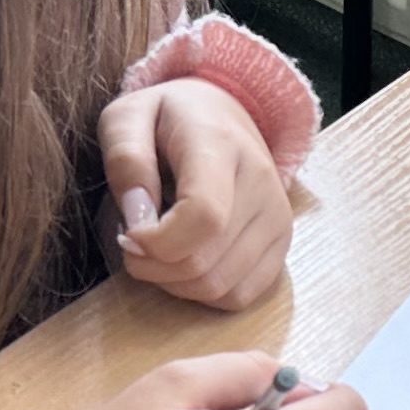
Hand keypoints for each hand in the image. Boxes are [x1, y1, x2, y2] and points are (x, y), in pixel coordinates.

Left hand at [100, 77, 293, 309]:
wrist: (221, 113)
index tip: (127, 235)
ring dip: (174, 282)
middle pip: (204, 262)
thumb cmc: (166, 119)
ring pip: (219, 287)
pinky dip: (203, 291)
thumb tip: (138, 220)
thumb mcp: (127, 118)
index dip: (156, 243)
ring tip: (160, 247)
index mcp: (220, 144)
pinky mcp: (283, 243)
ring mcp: (278, 216)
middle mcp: (261, 181)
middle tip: (132, 243)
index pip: (204, 216)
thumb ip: (126, 160)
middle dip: (153, 267)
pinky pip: (239, 296)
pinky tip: (188, 259)